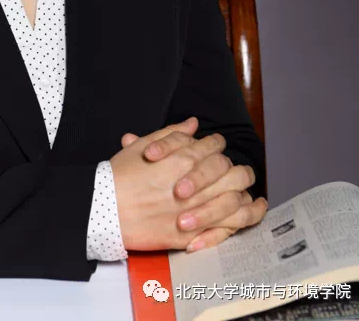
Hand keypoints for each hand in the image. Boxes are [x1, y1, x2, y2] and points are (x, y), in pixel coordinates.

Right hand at [120, 119, 267, 250]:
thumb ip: (172, 134)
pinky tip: (249, 216)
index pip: (215, 147)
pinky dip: (242, 222)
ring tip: (253, 196)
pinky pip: (227, 228)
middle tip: (238, 172)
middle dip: (239, 170)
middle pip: (233, 172)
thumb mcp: (143, 145)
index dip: (217, 146)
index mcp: (183, 158)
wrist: (105, 210)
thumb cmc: (120, 176)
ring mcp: (195, 210)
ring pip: (236, 200)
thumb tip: (193, 124)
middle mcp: (195, 183)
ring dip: (247, 196)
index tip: (216, 150)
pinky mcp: (192, 234)